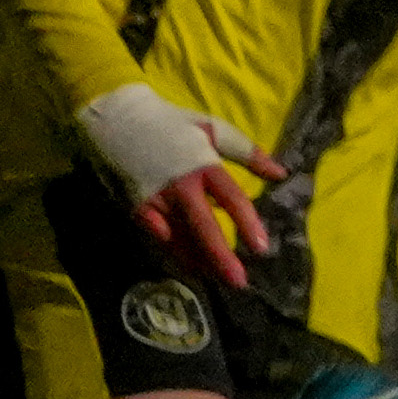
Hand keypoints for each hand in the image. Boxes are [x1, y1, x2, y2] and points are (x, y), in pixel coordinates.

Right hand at [76, 82, 274, 285]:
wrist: (115, 117)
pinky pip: (158, 235)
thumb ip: (247, 152)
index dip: (247, 223)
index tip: (261, 247)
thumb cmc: (171, 123)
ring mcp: (154, 198)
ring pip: (179, 237)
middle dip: (221, 256)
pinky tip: (190, 265)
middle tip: (239, 281)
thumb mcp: (212, 128)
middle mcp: (179, 186)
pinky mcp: (135, 206)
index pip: (230, 198)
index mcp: (202, 164)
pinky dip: (175, 250)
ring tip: (220, 279)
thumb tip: (281, 173)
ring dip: (199, 260)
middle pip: (203, 226)